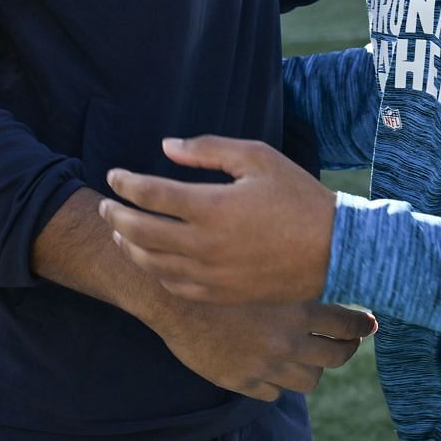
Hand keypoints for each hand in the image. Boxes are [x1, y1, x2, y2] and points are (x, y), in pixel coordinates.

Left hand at [102, 136, 337, 305]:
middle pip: (140, 231)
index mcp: (211, 206)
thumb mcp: (259, 159)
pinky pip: (173, 286)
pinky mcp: (220, 294)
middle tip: (105, 205)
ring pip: (151, 262)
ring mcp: (210, 274)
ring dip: (129, 245)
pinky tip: (153, 260)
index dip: (125, 183)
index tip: (114, 175)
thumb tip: (167, 147)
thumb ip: (209, 150)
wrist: (334, 250)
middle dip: (116, 216)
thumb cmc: (299, 197)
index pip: (149, 193)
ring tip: (120, 233)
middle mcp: (203, 244)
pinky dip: (155, 271)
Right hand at [152, 295, 374, 401]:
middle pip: (337, 358)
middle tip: (349, 344)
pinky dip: (278, 383)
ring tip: (311, 359)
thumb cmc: (222, 274)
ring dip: (312, 370)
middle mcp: (287, 340)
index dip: (363, 326)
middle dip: (347, 350)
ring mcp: (265, 365)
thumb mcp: (268, 273)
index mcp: (298, 309)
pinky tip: (275, 369)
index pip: (348, 324)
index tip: (370, 325)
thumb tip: (332, 277)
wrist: (175, 297)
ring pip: (309, 381)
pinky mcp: (242, 381)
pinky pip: (273, 393)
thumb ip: (298, 283)